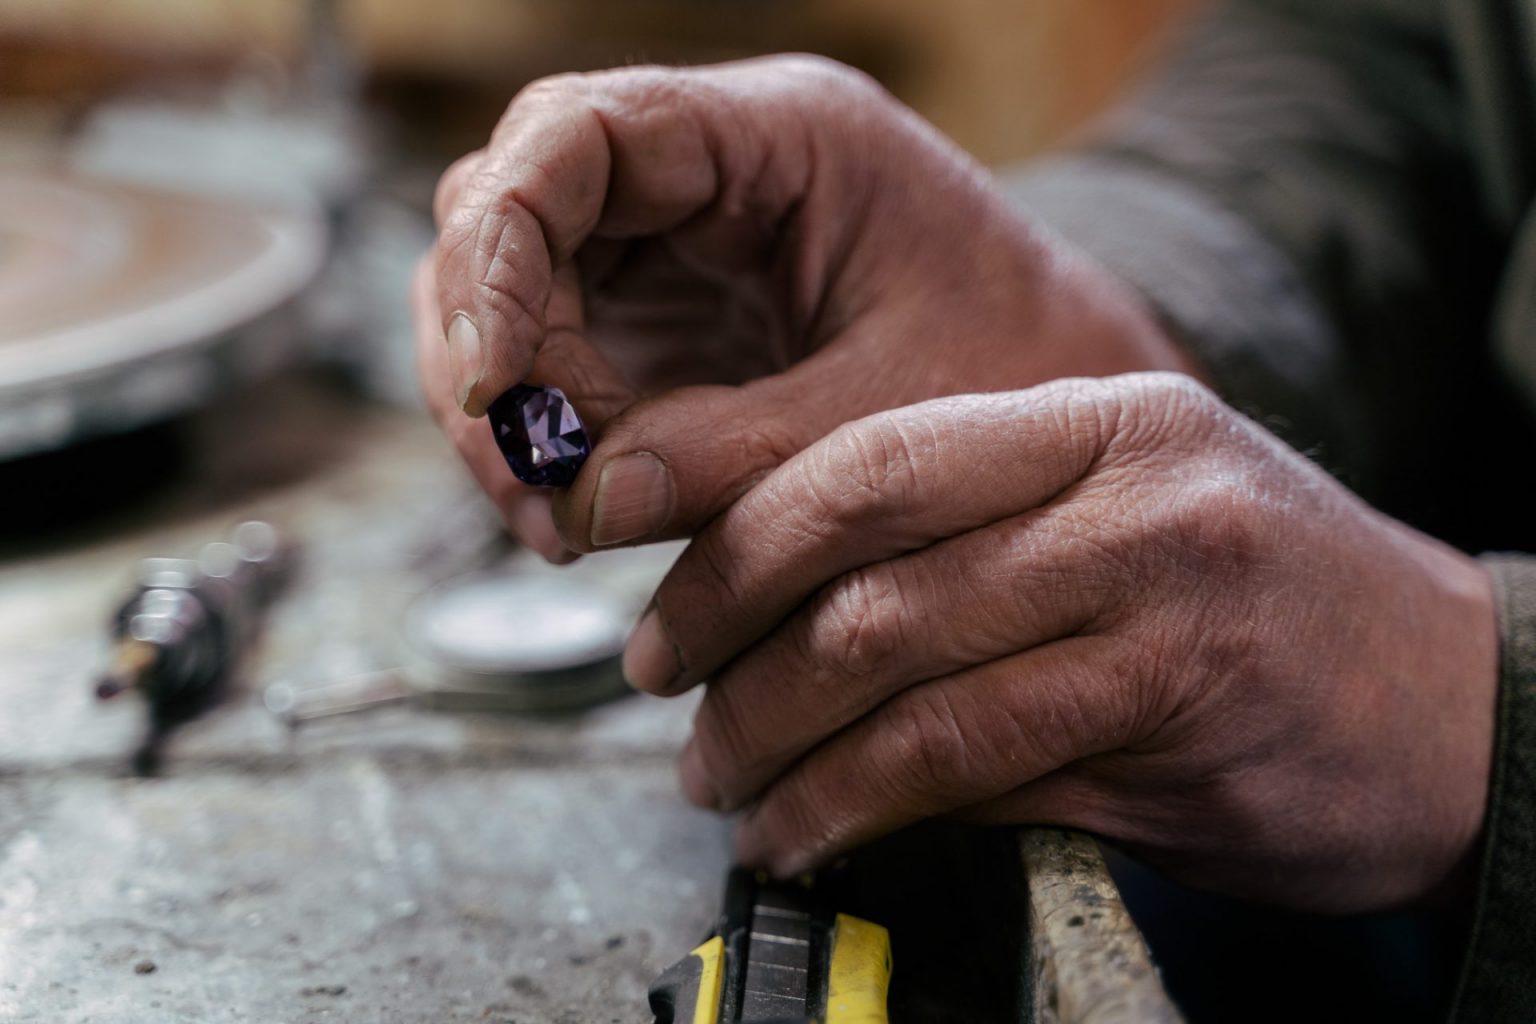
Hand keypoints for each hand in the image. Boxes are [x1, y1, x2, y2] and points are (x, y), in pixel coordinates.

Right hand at [416, 55, 1194, 560]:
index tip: (491, 385)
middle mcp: (708, 173)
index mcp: (779, 135)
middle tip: (529, 489)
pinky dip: (553, 443)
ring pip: (520, 293)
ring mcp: (680, 247)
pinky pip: (564, 363)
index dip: (500, 250)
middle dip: (492, 350)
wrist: (1081, 406)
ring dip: (511, 413)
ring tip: (561, 529)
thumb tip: (581, 504)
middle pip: (512, 211)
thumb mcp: (894, 417)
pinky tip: (582, 519)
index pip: (576, 136)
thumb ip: (739, 454)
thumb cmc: (1024, 378)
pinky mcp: (671, 323)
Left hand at [627, 373, 1496, 912]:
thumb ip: (973, 556)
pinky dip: (858, 805)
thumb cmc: (1266, 615)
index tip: (665, 601)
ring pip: (898, 664)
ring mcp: (1158, 591)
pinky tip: (811, 831)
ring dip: (777, 740)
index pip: (866, 454)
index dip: (734, 529)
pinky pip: (969, 759)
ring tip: (725, 786)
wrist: (1458, 699)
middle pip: (862, 554)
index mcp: (1093, 416)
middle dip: (728, 638)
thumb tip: (786, 629)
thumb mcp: (1127, 529)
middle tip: (670, 696)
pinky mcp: (1178, 707)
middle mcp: (1124, 485)